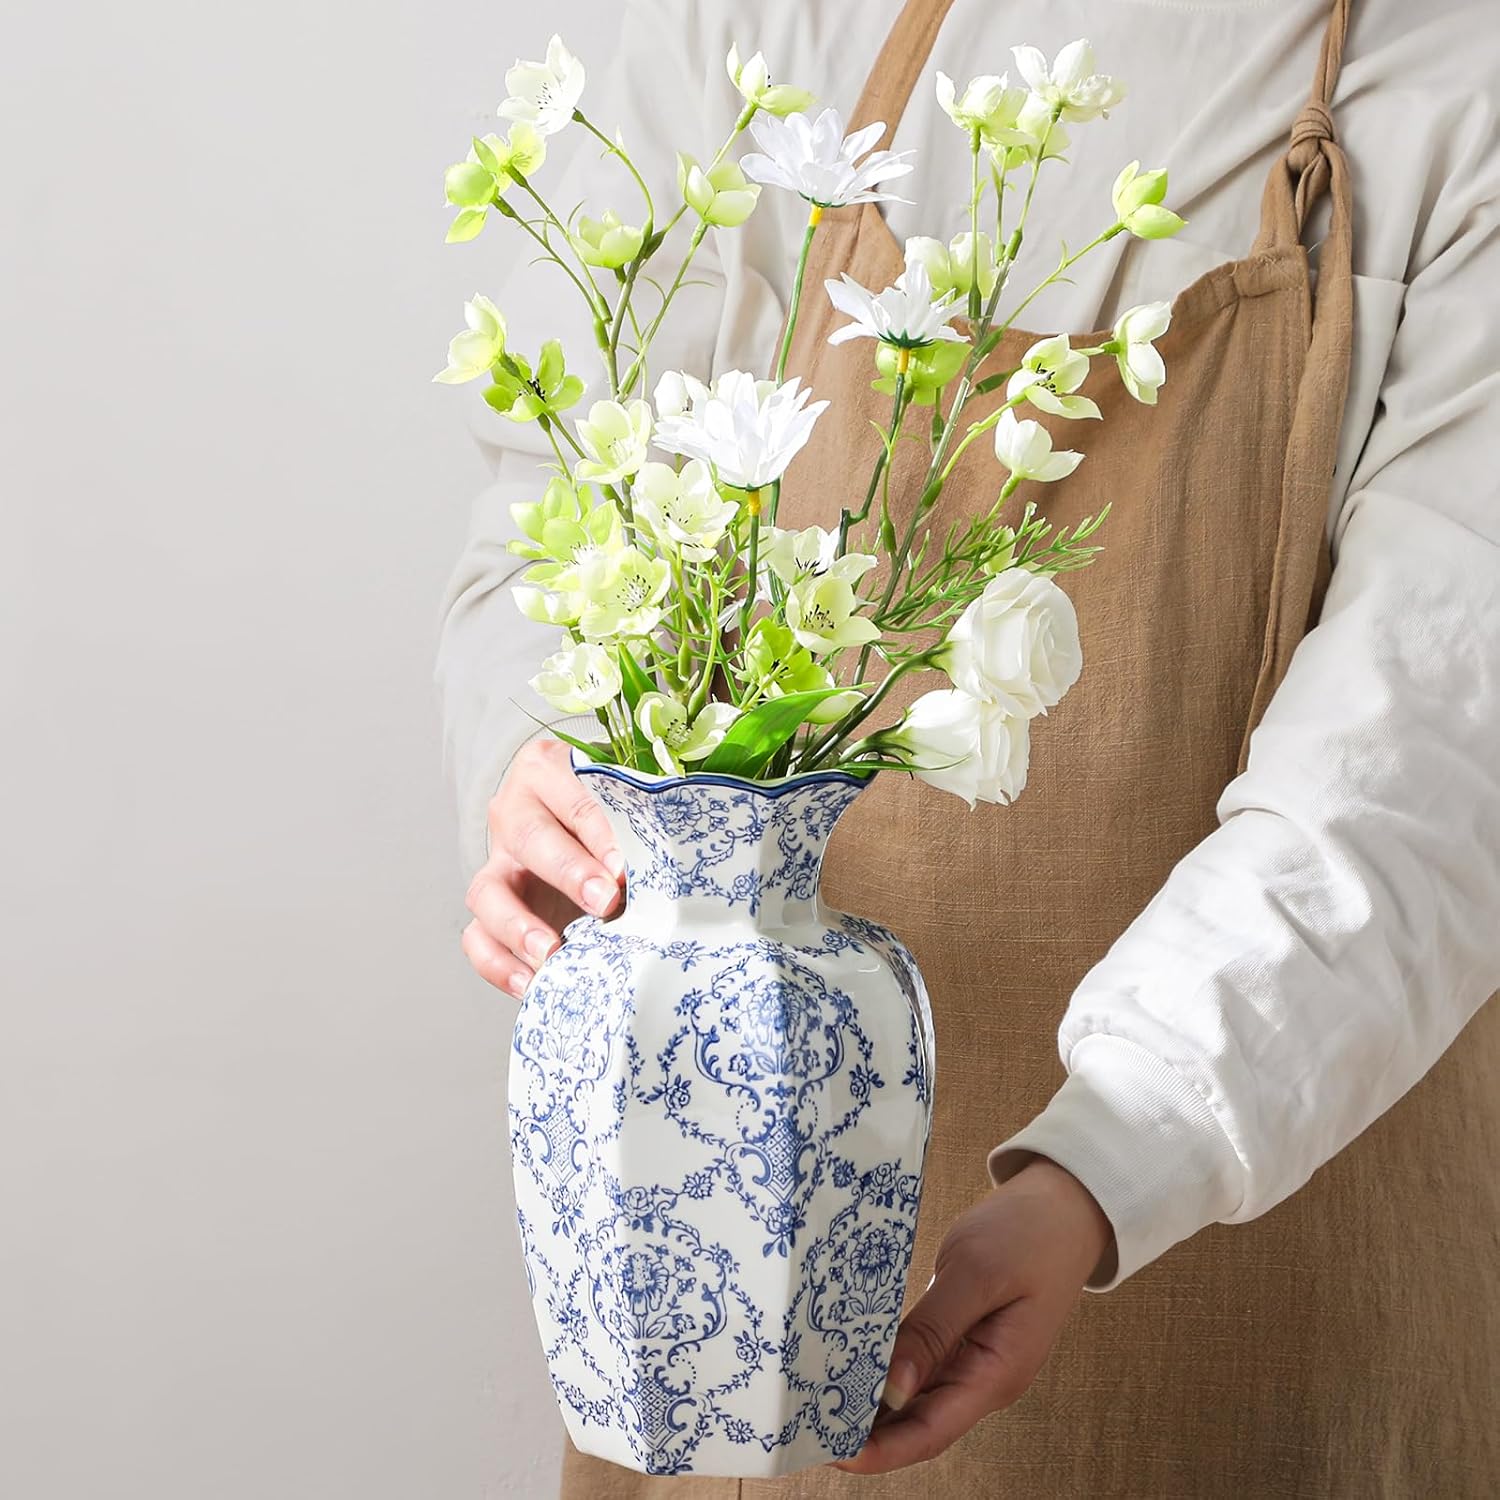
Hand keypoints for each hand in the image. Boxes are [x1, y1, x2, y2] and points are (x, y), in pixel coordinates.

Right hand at [461, 739, 623, 996]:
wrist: (584, 827)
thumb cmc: (615, 812)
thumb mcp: (629, 801)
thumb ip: (644, 820)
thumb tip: (675, 864)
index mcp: (547, 770)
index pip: (575, 799)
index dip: (600, 835)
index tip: (625, 870)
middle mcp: (512, 812)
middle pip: (529, 839)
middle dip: (569, 873)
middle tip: (605, 903)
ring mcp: (497, 862)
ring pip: (486, 891)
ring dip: (519, 925)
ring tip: (553, 952)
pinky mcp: (490, 908)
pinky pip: (477, 937)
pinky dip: (498, 964)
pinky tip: (531, 983)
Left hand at [835, 1157, 1115, 1473]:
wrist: (1067, 1205)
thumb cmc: (1029, 1232)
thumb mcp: (976, 1272)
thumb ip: (934, 1329)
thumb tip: (892, 1388)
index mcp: (997, 1373)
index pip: (931, 1432)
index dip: (881, 1450)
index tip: (831, 1451)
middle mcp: (985, 1377)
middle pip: (920, 1423)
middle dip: (867, 1431)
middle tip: (808, 1423)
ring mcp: (976, 1357)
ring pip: (918, 1396)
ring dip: (874, 1403)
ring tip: (820, 1398)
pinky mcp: (966, 1335)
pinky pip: (923, 1364)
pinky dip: (889, 1368)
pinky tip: (854, 1361)